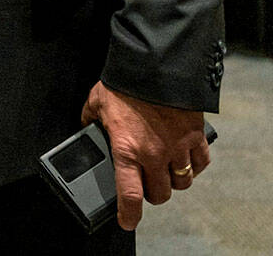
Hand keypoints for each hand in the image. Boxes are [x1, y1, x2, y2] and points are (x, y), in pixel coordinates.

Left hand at [82, 81, 209, 229]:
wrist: (154, 65)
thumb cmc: (123, 83)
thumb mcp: (96, 101)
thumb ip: (91, 119)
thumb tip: (87, 127)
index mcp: (126, 149)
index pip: (129, 193)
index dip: (129, 213)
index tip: (128, 221)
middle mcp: (153, 154)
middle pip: (160, 194)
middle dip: (153, 193)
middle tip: (146, 184)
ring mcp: (177, 147)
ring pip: (182, 182)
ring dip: (174, 180)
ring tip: (165, 171)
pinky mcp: (195, 136)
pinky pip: (200, 163)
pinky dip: (194, 165)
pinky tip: (185, 158)